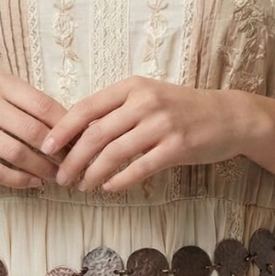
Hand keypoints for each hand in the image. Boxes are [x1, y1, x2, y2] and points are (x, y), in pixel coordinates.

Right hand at [0, 71, 67, 187]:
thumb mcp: (1, 95)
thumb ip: (32, 106)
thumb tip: (75, 127)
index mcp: (0, 83)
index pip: (43, 105)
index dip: (66, 127)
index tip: (79, 142)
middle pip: (32, 131)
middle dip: (57, 152)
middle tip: (71, 164)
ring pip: (16, 153)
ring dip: (41, 169)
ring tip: (56, 176)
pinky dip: (19, 180)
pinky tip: (33, 182)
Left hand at [40, 76, 249, 191]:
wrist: (228, 117)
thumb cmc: (182, 110)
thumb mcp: (148, 98)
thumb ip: (116, 111)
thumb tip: (76, 134)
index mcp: (132, 87)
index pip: (86, 108)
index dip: (62, 130)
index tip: (45, 148)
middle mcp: (145, 102)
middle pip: (95, 134)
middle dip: (73, 159)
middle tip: (61, 177)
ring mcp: (161, 124)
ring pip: (114, 153)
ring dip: (93, 173)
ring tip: (83, 187)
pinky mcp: (177, 147)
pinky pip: (139, 167)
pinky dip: (120, 180)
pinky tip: (109, 188)